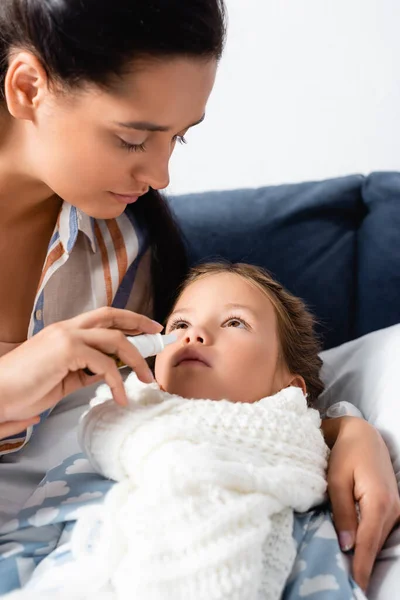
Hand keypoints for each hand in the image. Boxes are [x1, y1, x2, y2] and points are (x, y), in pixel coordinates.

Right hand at [0, 307, 161, 436]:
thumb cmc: (24, 390)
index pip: (102, 319)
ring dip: (136, 358)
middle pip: (111, 316)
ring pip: (114, 338)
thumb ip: (83, 372)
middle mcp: (66, 328)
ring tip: (147, 379)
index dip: (127, 321)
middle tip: (158, 334)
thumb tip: (106, 373)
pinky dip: (117, 381)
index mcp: (64, 332)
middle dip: (139, 322)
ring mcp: (66, 336)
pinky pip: (104, 364)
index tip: (147, 329)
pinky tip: (120, 397)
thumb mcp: (62, 379)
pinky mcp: (66, 350)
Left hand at [325, 416, 399, 590]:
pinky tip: (357, 549)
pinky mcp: (393, 507)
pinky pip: (380, 530)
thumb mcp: (336, 481)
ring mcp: (396, 508)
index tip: (356, 585)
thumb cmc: (345, 454)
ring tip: (351, 572)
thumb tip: (346, 545)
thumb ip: (342, 512)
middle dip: (363, 564)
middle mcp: (394, 509)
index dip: (361, 565)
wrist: (362, 434)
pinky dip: (369, 541)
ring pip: (379, 538)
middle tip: (348, 584)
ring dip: (366, 553)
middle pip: (376, 544)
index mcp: (379, 502)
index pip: (369, 542)